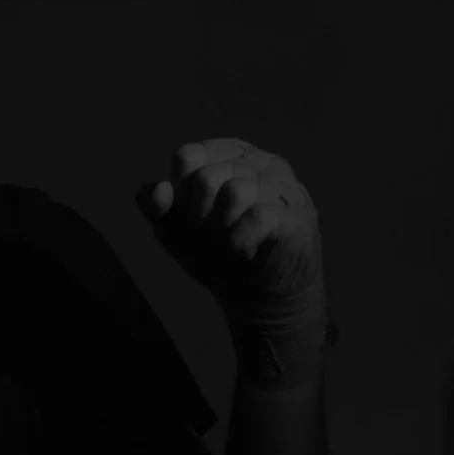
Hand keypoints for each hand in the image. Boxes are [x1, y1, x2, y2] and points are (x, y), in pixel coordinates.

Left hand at [135, 137, 323, 313]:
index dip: (178, 195)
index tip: (186, 222)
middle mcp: (258, 162)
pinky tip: (243, 254)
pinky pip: (258, 216)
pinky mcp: (297, 214)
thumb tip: (159, 190)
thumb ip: (156, 205)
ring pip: (234, 193)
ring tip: (225, 253)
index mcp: (226, 155)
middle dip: (196, 222)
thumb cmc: (217, 254)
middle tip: (206, 246)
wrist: (259, 299)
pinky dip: (239, 243)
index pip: (188, 157)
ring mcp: (282, 186)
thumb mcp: (174, 230)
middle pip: (207, 178)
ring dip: (218, 235)